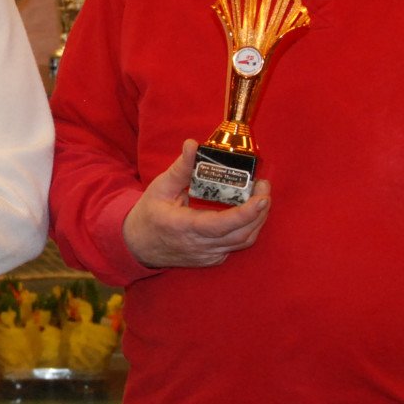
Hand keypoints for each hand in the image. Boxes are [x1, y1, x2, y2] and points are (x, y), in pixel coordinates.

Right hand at [123, 140, 270, 267]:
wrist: (139, 245)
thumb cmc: (149, 214)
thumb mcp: (160, 187)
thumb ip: (181, 168)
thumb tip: (193, 145)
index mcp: (183, 227)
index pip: (220, 225)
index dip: (244, 213)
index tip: (261, 198)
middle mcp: (198, 246)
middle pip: (240, 235)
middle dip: (259, 211)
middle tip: (264, 186)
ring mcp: (207, 255)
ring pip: (242, 241)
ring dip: (257, 220)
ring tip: (261, 197)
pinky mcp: (212, 259)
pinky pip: (236, 245)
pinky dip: (247, 228)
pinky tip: (248, 212)